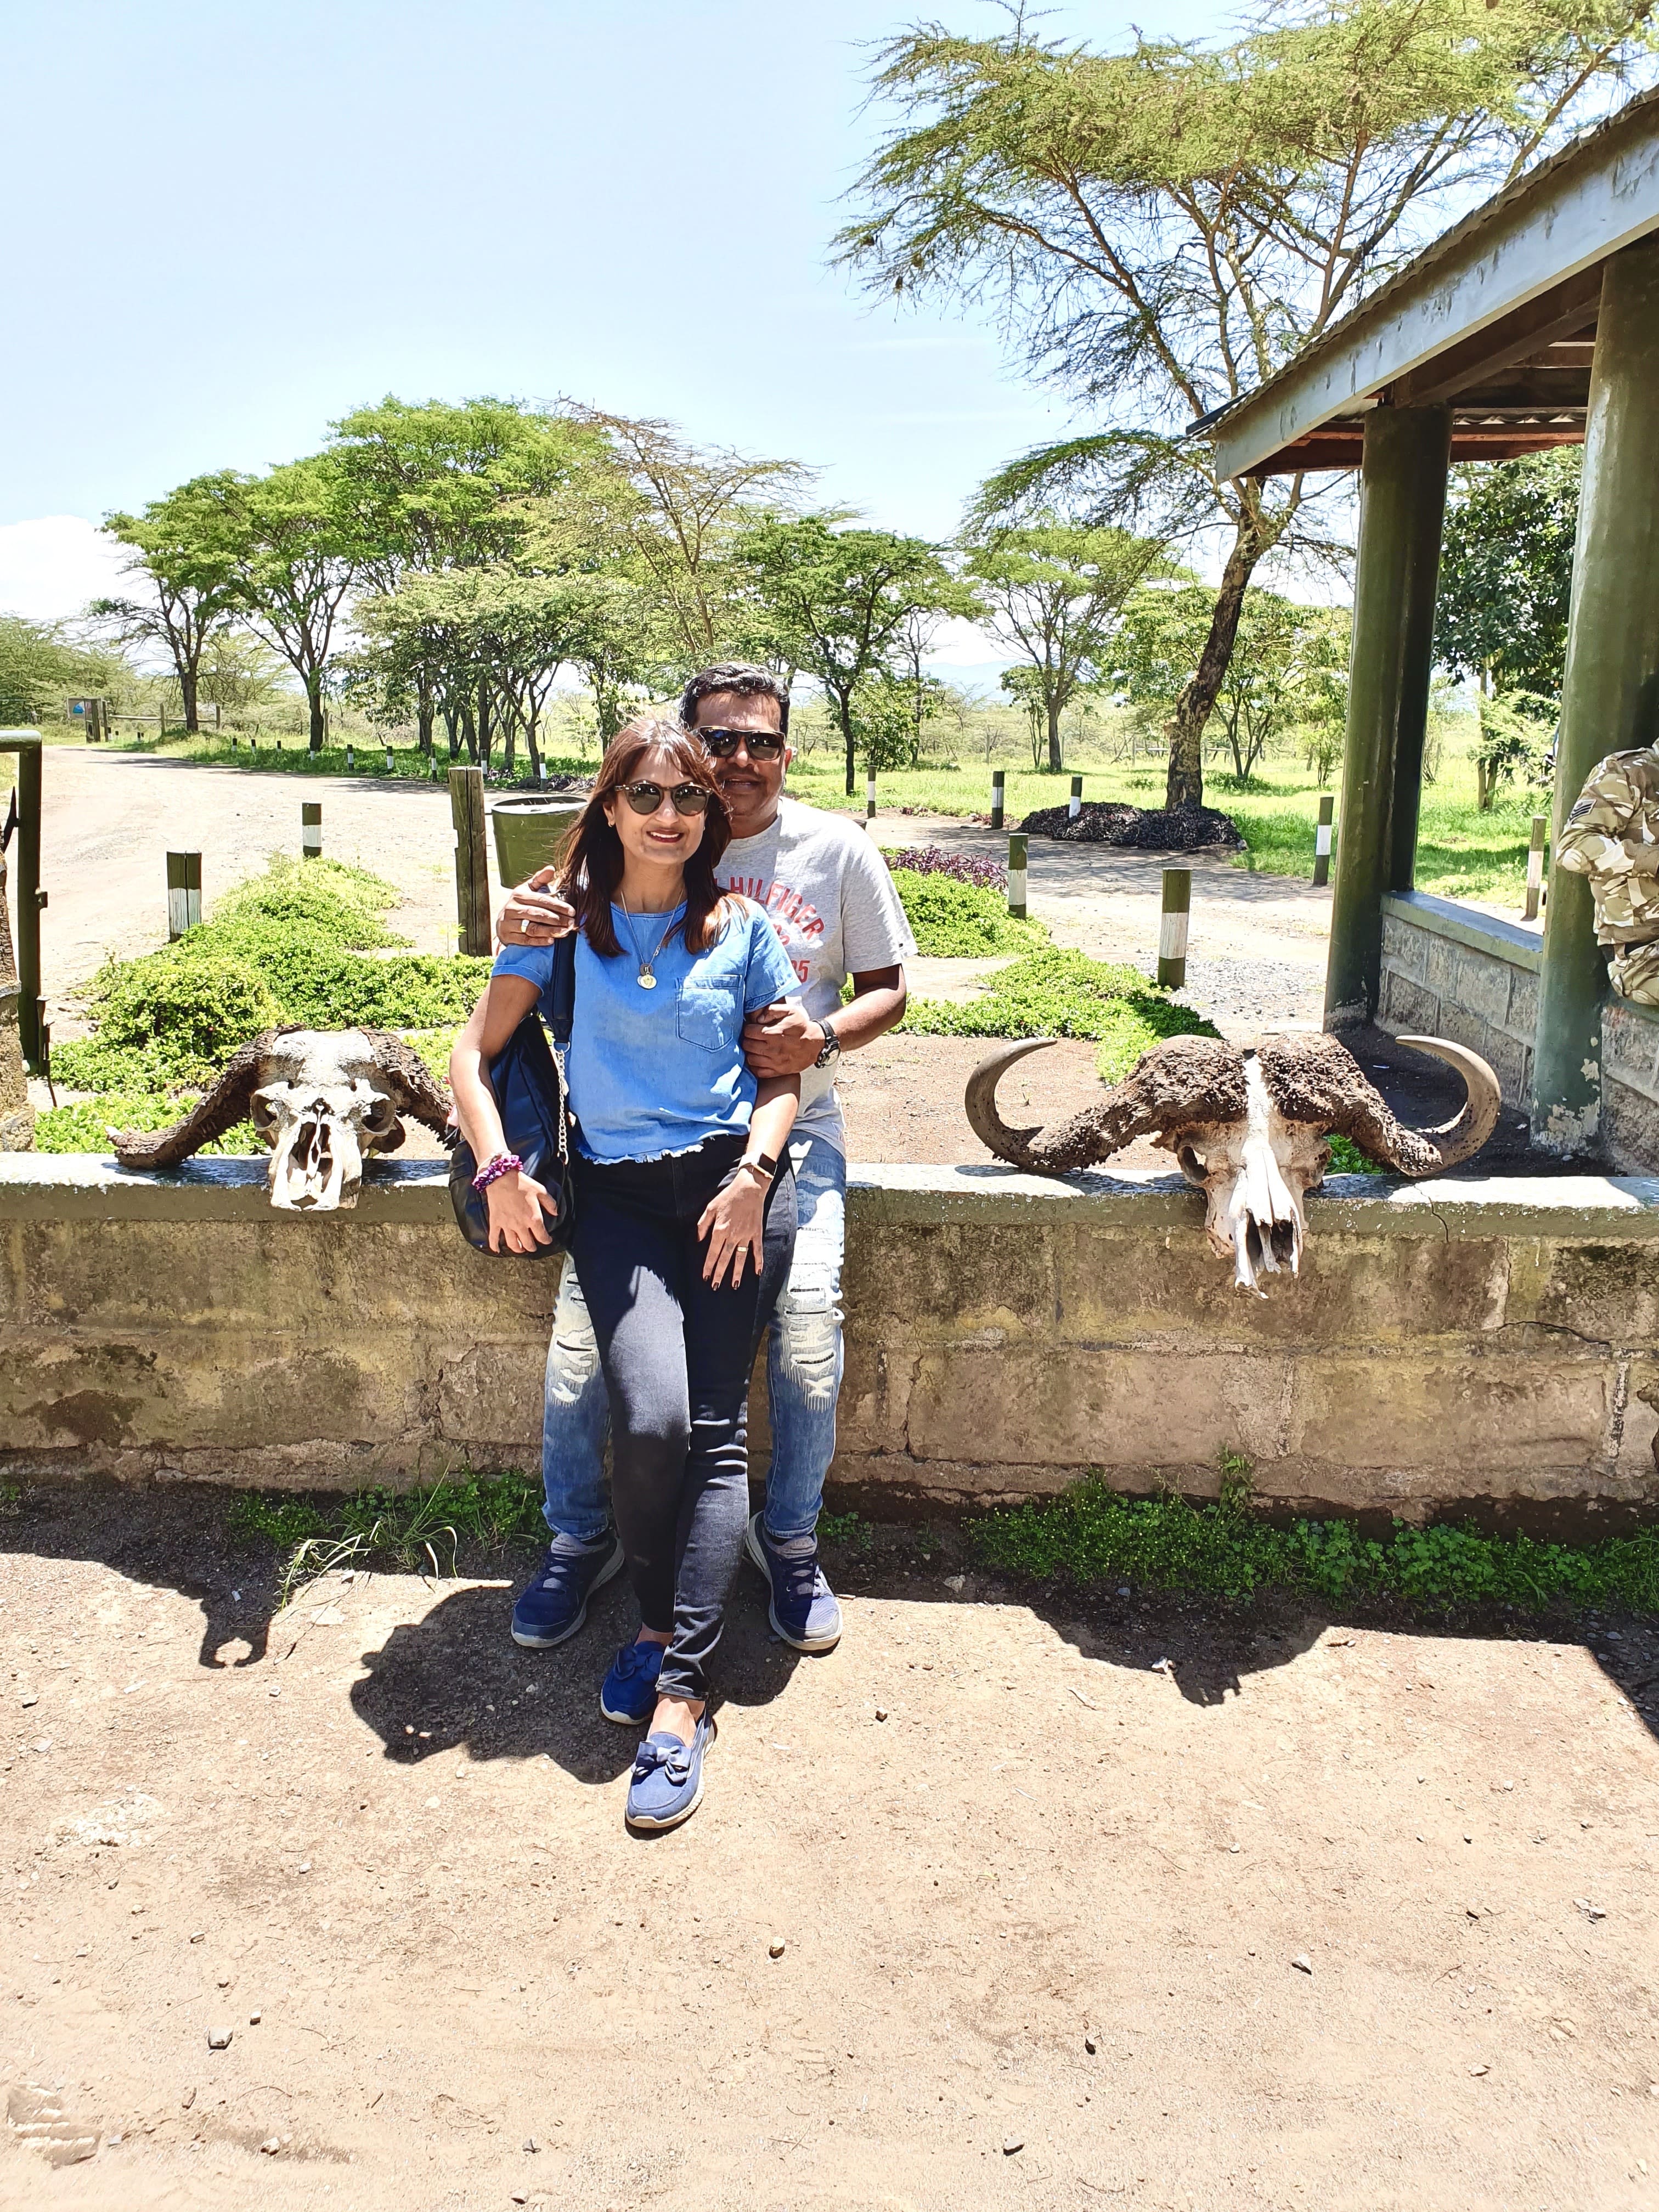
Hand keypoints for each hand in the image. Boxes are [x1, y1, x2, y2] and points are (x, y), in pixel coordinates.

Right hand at [484, 1168, 558, 1253]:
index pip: (542, 1236)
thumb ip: (550, 1203)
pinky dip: (495, 1245)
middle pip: (528, 1244)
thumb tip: (556, 1213)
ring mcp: (506, 1224)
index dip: (546, 1240)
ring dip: (518, 1249)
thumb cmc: (522, 1183)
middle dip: (532, 1247)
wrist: (501, 1178)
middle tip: (533, 1247)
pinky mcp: (495, 1222)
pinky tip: (497, 1250)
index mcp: (533, 1218)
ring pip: (513, 1244)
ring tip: (521, 1249)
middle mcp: (520, 1224)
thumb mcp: (541, 1191)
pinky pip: (494, 1237)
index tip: (547, 1240)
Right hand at [496, 866, 576, 949]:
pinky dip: (539, 941)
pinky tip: (551, 940)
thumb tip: (551, 868)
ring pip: (532, 928)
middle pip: (538, 914)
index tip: (572, 912)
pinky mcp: (508, 936)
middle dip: (557, 919)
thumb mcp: (527, 889)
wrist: (502, 921)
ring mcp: (509, 923)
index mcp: (519, 895)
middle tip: (571, 923)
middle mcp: (512, 908)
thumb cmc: (520, 904)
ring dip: (550, 931)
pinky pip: (526, 940)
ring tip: (564, 932)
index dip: (558, 906)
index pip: (542, 900)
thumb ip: (540, 879)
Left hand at [696, 1167, 767, 1287]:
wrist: (749, 1188)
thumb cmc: (728, 1196)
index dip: (708, 1266)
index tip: (705, 1277)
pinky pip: (757, 1250)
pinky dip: (758, 1261)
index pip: (712, 1253)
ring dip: (737, 1273)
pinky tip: (757, 1272)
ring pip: (740, 1258)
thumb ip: (703, 1225)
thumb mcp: (710, 1207)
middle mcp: (733, 1235)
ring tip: (734, 1285)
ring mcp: (746, 1235)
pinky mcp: (756, 1233)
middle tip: (715, 1286)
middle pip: (725, 1259)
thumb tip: (698, 1239)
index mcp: (720, 1230)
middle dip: (720, 1274)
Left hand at [740, 1000, 824, 1077]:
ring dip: (750, 1052)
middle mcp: (772, 1049)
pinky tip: (759, 1059)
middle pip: (747, 1045)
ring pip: (750, 1059)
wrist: (815, 1044)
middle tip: (753, 1038)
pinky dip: (755, 1066)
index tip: (752, 1028)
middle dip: (747, 1040)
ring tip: (756, 1048)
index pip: (748, 1032)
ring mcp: (774, 1062)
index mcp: (773, 1033)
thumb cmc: (801, 1026)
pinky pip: (758, 1071)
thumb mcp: (790, 1011)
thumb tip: (758, 1018)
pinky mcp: (777, 1071)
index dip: (748, 1029)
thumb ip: (772, 1010)